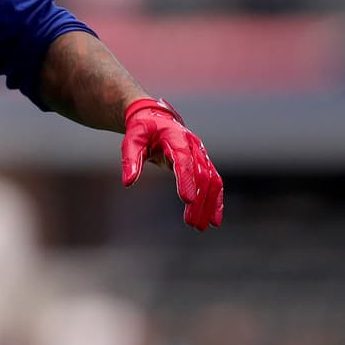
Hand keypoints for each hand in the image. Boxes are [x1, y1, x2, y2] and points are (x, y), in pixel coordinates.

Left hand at [121, 98, 223, 230]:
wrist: (155, 118)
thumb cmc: (142, 130)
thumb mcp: (131, 140)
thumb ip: (130, 160)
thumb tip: (128, 182)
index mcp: (175, 137)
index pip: (183, 159)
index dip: (186, 179)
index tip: (187, 200)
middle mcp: (193, 145)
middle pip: (201, 174)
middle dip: (199, 200)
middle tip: (192, 224)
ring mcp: (200, 154)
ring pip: (211, 180)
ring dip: (209, 204)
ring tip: (201, 226)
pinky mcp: (202, 162)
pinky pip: (214, 181)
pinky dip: (216, 200)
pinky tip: (214, 219)